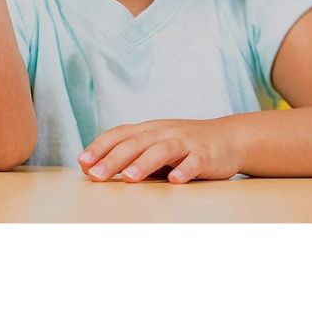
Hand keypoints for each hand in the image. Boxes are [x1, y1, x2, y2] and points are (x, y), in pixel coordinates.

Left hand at [77, 118, 243, 183]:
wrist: (229, 138)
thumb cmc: (185, 146)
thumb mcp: (156, 146)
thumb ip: (132, 156)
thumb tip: (95, 170)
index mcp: (149, 130)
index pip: (120, 134)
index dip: (101, 147)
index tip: (83, 163)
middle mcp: (164, 132)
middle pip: (137, 143)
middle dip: (115, 159)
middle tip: (97, 175)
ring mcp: (186, 142)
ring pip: (163, 149)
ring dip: (145, 163)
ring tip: (130, 179)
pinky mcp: (207, 154)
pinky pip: (195, 161)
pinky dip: (185, 170)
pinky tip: (176, 180)